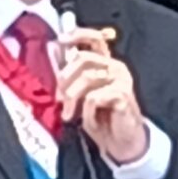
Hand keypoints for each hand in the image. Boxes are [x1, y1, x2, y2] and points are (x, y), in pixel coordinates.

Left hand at [54, 28, 150, 165]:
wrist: (121, 144)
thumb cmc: (101, 120)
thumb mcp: (81, 96)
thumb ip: (71, 75)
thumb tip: (54, 51)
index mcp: (105, 64)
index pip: (94, 38)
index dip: (77, 34)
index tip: (61, 39)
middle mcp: (115, 67)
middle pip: (82, 58)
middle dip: (65, 79)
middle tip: (60, 99)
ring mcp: (121, 79)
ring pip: (86, 77)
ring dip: (72, 99)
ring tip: (70, 115)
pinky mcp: (123, 94)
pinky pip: (94, 97)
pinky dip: (86, 113)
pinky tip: (91, 122)